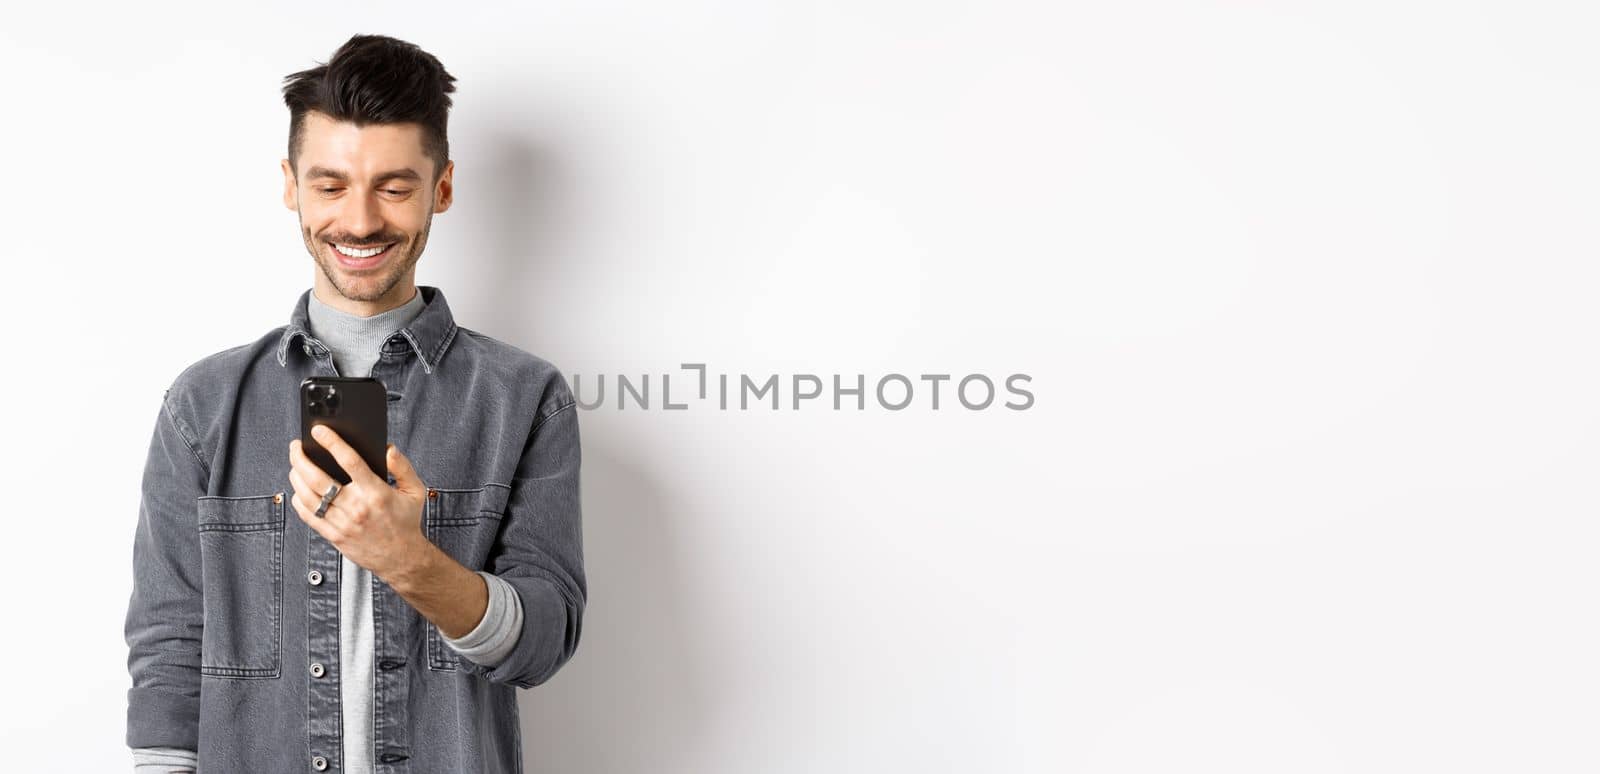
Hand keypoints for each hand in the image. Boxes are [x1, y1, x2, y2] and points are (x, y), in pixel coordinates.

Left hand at [288, 425, 428, 580]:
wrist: (401, 558)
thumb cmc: (406, 523)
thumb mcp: (415, 491)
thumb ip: (402, 467)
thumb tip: (388, 448)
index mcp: (376, 493)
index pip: (349, 461)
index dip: (331, 442)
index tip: (319, 430)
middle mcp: (356, 507)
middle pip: (317, 478)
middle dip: (301, 458)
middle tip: (297, 446)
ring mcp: (341, 523)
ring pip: (307, 496)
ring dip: (296, 476)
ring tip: (295, 465)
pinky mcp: (333, 535)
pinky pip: (307, 515)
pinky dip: (299, 499)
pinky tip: (299, 489)